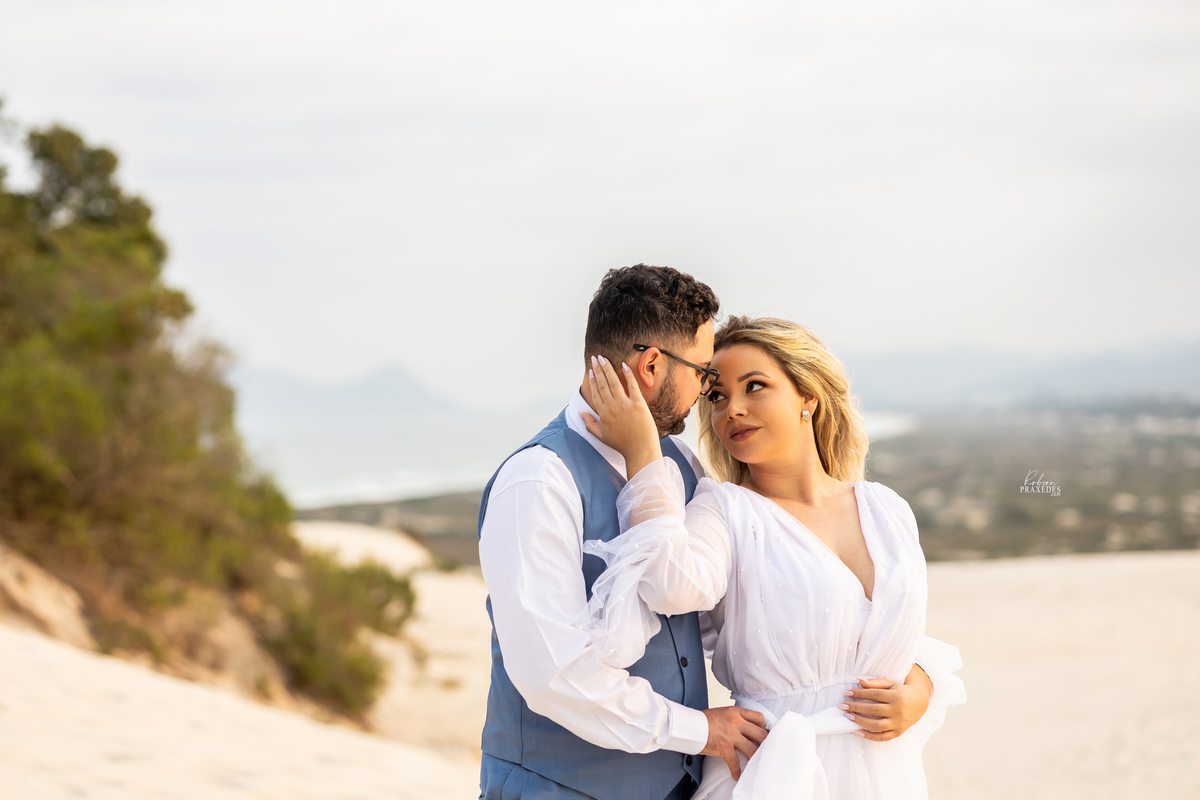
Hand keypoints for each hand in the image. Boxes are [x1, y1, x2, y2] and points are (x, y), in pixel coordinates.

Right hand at [579, 355, 661, 478]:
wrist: (640, 450)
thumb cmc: (622, 445)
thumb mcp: (601, 436)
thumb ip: (590, 424)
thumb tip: (581, 413)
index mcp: (603, 414)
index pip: (596, 392)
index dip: (592, 380)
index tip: (590, 370)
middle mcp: (612, 407)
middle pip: (602, 384)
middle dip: (597, 369)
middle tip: (594, 358)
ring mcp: (625, 404)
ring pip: (614, 382)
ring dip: (607, 369)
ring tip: (603, 358)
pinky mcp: (638, 404)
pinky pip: (632, 385)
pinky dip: (628, 374)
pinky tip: (623, 365)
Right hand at [700, 706, 768, 779]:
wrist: (689, 725)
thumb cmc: (703, 720)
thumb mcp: (722, 712)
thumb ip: (735, 717)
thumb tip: (745, 727)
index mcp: (735, 712)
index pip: (758, 718)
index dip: (763, 727)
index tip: (763, 734)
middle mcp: (736, 722)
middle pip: (760, 734)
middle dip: (764, 744)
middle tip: (764, 750)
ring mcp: (730, 735)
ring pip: (752, 749)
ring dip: (754, 759)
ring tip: (753, 764)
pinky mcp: (724, 747)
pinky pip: (735, 762)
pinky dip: (736, 771)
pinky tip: (736, 775)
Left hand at [838, 664, 931, 741]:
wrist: (919, 703)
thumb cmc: (901, 692)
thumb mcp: (890, 684)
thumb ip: (875, 683)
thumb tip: (859, 680)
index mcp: (895, 696)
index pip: (874, 694)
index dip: (858, 694)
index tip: (846, 693)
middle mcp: (897, 710)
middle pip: (873, 710)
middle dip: (855, 707)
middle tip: (842, 706)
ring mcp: (898, 723)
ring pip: (877, 725)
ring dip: (860, 721)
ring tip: (848, 717)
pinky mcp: (898, 732)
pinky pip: (883, 737)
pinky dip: (869, 736)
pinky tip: (857, 731)